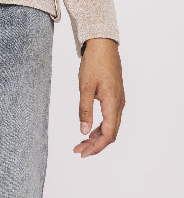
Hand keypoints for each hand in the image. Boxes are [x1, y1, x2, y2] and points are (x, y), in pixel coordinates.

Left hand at [73, 38, 124, 157]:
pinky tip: (90, 129)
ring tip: (81, 143)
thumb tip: (83, 131)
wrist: (103, 44)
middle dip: (95, 145)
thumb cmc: (94, 62)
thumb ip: (84, 109)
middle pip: (110, 133)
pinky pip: (110, 118)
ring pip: (110, 126)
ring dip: (97, 137)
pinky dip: (100, 127)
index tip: (83, 153)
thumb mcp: (85, 86)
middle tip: (79, 151)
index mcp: (113, 103)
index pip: (108, 134)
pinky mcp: (115, 96)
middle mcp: (119, 104)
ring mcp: (118, 100)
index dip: (96, 147)